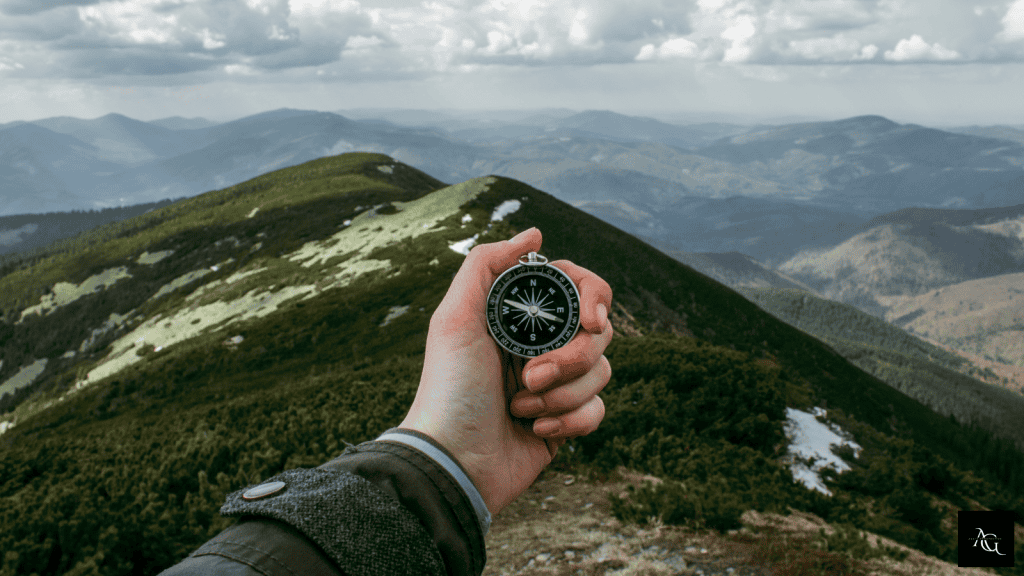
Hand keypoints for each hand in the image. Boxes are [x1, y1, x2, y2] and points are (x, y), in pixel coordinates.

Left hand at [399, 227, 612, 516]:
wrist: (453, 461)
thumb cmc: (449, 388)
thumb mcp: (455, 318)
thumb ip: (487, 265)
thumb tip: (535, 233)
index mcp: (519, 316)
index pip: (579, 289)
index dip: (594, 299)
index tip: (590, 321)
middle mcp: (540, 344)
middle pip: (598, 332)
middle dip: (570, 358)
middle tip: (530, 376)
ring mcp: (556, 384)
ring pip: (602, 372)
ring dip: (562, 394)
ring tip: (521, 407)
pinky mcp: (566, 421)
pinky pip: (598, 410)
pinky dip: (570, 422)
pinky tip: (535, 431)